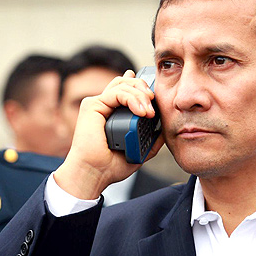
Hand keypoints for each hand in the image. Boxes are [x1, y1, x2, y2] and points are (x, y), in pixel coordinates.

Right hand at [54, 70, 164, 199]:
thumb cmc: (111, 166)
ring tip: (149, 112)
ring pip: (123, 84)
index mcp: (113, 113)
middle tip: (154, 102)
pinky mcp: (92, 106)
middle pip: (125, 81)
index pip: (128, 89)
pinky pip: (116, 93)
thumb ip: (151, 138)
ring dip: (141, 95)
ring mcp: (97, 104)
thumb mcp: (140, 150)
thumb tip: (163, 127)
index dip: (141, 86)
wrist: (95, 174)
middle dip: (143, 87)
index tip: (154, 95)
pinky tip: (141, 111)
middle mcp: (105, 106)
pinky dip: (132, 98)